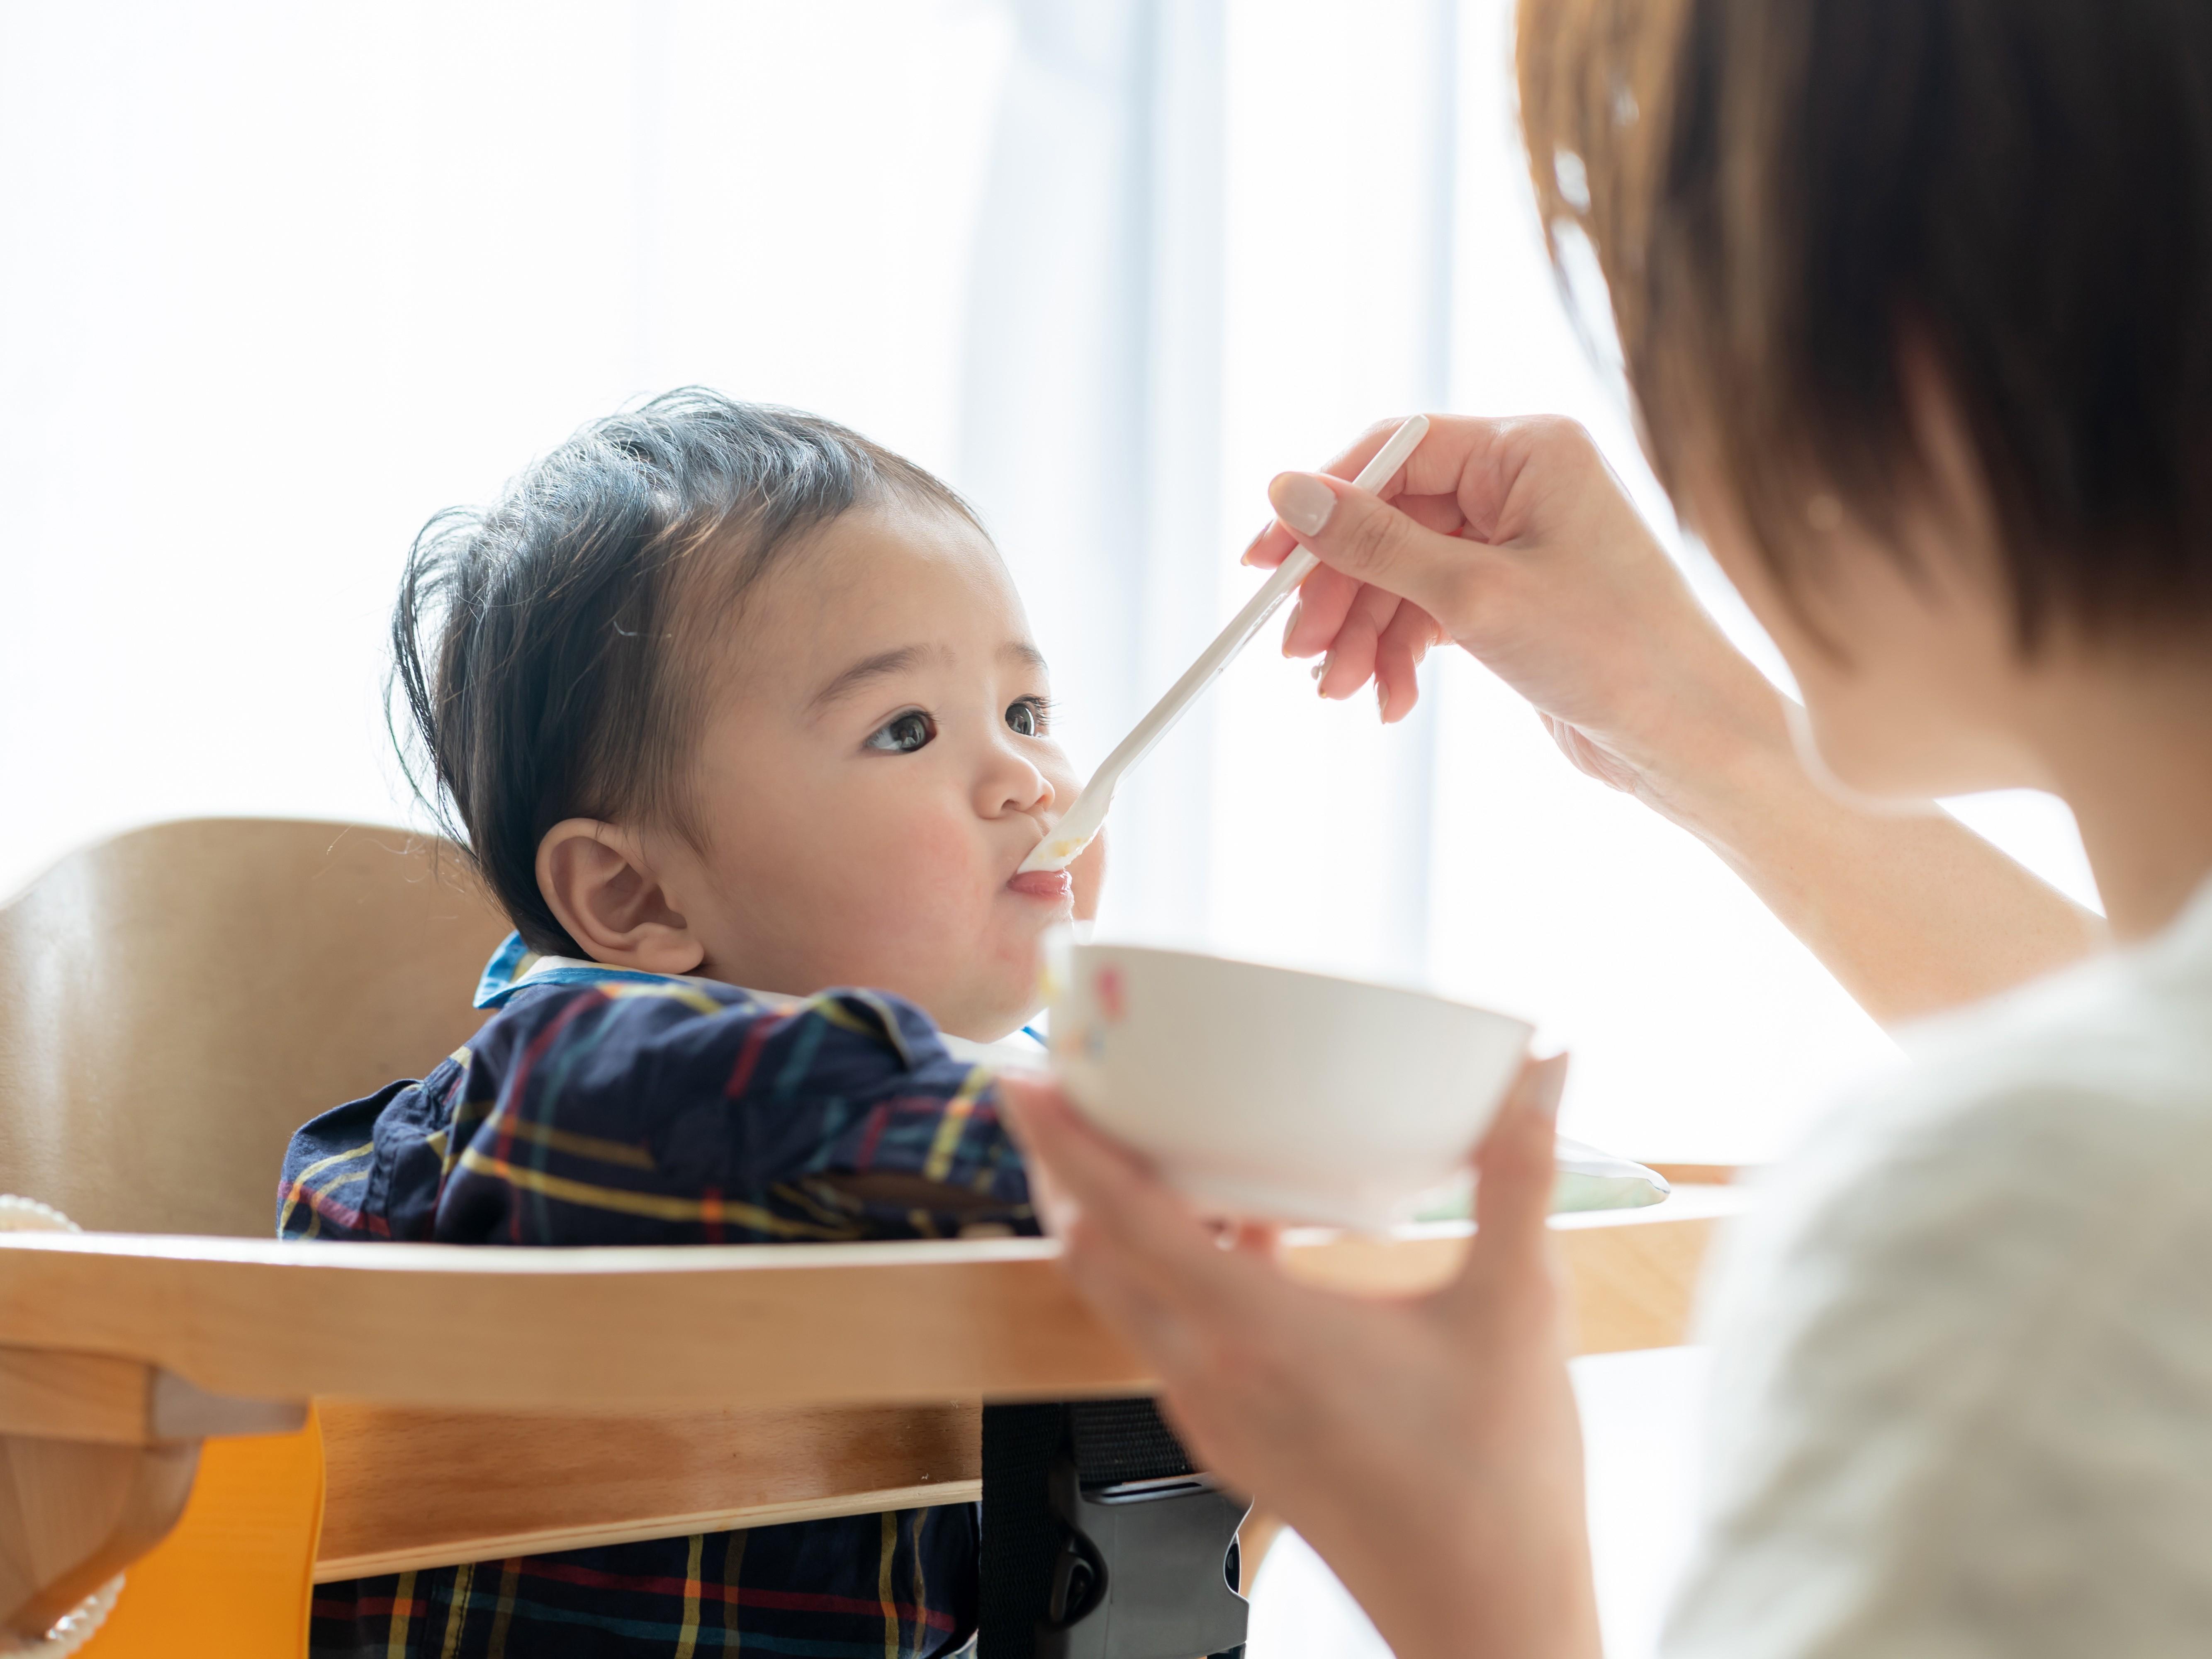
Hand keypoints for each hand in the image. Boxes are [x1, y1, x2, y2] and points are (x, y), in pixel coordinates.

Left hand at [998, 1059, 1600, 1658]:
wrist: (1486, 1618)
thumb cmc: (1498, 1486)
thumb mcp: (1518, 1310)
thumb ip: (1521, 1179)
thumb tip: (1541, 1076)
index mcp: (1260, 1334)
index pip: (1124, 1220)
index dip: (1066, 1145)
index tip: (1026, 1082)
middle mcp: (1214, 1375)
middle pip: (1093, 1256)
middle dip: (1066, 1172)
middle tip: (1073, 1096)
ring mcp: (1216, 1416)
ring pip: (1126, 1302)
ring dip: (1117, 1225)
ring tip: (1150, 1152)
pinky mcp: (1235, 1442)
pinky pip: (1169, 1340)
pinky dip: (1171, 1276)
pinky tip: (1239, 1237)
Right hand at [1249, 414, 1782, 812]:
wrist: (1692, 741)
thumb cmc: (1611, 653)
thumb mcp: (1474, 595)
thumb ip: (1374, 543)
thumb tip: (1287, 492)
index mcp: (1529, 450)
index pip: (1396, 451)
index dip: (1322, 504)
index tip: (1265, 560)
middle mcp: (1524, 485)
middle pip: (1391, 519)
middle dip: (1341, 590)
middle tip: (1298, 651)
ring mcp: (1519, 544)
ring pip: (1404, 574)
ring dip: (1364, 634)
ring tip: (1341, 691)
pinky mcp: (1515, 601)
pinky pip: (1431, 611)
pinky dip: (1402, 654)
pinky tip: (1388, 700)